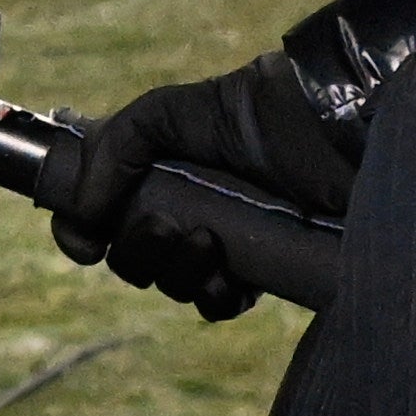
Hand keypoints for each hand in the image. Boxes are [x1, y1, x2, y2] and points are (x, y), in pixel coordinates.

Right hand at [39, 63, 343, 317]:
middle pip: (130, 256)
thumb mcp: (169, 111)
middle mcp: (184, 206)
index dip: (81, 230)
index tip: (86, 245)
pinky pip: (217, 304)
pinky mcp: (261, 270)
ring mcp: (222, 242)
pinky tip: (229, 274)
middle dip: (137, 250)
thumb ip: (113, 148)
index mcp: (156, 168)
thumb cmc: (255, 112)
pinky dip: (213, 296)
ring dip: (176, 271)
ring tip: (207, 240)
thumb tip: (84, 213)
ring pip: (171, 283)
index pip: (98, 209)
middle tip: (164, 225)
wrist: (334, 134)